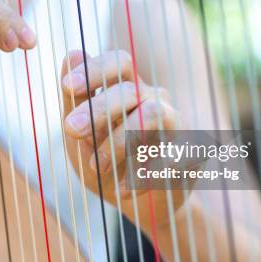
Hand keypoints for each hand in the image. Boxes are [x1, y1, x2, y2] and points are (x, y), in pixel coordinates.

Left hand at [61, 49, 184, 230]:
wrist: (139, 208)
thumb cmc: (106, 166)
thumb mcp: (80, 138)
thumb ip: (74, 101)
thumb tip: (71, 53)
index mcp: (127, 91)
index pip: (119, 62)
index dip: (94, 69)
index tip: (67, 87)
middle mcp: (154, 100)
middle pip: (129, 89)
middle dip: (97, 109)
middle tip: (70, 128)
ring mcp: (176, 124)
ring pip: (151, 113)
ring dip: (119, 141)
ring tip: (99, 166)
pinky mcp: (193, 152)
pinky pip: (170, 153)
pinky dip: (140, 174)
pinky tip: (125, 189)